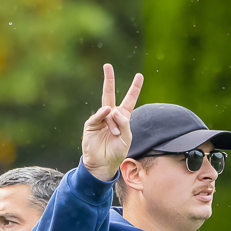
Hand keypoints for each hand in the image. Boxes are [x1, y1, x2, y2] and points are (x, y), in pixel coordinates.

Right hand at [82, 64, 143, 180]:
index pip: (129, 100)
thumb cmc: (117, 152)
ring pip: (108, 110)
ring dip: (113, 121)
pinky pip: (98, 116)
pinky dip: (103, 116)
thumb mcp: (126, 138)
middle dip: (109, 80)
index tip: (139, 75)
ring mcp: (100, 119)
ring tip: (114, 133)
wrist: (103, 164)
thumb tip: (113, 109)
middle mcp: (111, 116)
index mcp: (122, 118)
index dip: (134, 88)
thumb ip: (124, 123)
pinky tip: (107, 115)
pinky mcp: (91, 124)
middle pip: (109, 94)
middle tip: (107, 66)